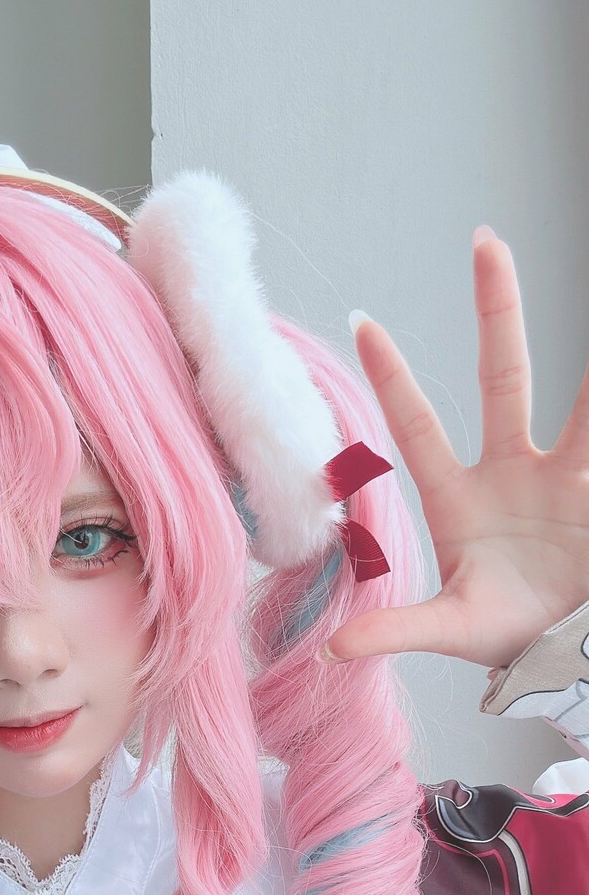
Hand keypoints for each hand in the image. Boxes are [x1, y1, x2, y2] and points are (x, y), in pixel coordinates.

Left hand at [324, 227, 588, 671]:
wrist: (571, 655)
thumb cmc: (508, 638)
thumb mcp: (451, 630)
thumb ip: (396, 630)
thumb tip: (331, 653)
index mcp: (460, 499)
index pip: (417, 425)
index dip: (391, 377)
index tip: (362, 322)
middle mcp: (513, 470)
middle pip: (503, 373)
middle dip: (496, 308)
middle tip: (486, 239)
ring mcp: (564, 475)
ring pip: (580, 401)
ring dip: (585, 362)